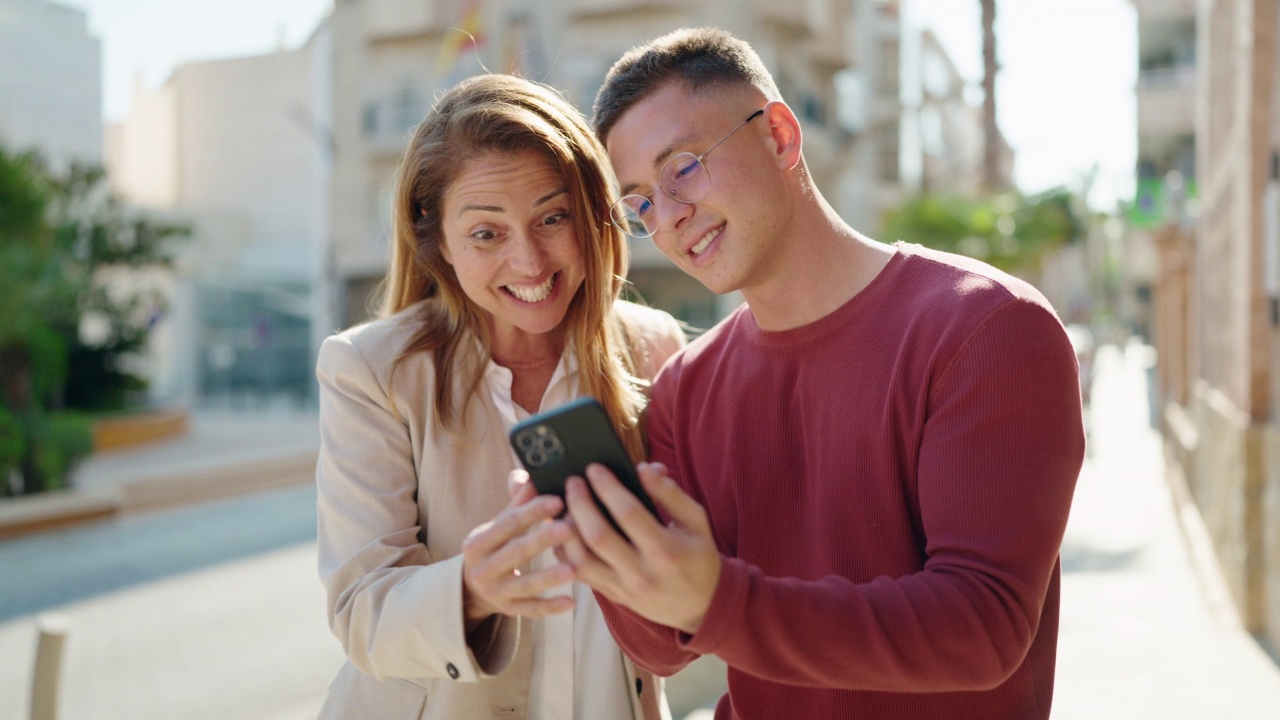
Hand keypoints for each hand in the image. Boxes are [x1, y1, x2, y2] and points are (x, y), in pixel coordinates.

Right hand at [461, 473, 574, 627]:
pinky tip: (570, 602)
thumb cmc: (494, 547)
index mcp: (479, 541)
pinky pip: (531, 609)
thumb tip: (532, 475)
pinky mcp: (508, 610)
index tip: (558, 499)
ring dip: (549, 576)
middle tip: (569, 526)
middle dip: (542, 539)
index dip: (532, 511)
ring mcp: (495, 591)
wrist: (471, 588)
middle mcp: (483, 568)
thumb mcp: (498, 525)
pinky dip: (549, 607)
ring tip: (573, 567)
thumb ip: (517, 502)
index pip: (507, 523)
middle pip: (516, 552)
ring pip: (525, 584)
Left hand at [561, 462, 720, 633]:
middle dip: (580, 504)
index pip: (629, 514)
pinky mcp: (612, 595)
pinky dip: (566, 552)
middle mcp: (641, 573)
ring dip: (566, 530)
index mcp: (665, 550)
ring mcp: (624, 588)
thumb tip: (645, 468)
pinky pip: (580, 574)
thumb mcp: (696, 522)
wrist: (701, 606)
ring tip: (564, 506)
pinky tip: (565, 531)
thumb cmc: (698, 557)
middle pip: (598, 536)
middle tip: (573, 482)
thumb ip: (671, 494)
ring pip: (580, 561)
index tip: (594, 469)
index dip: (608, 488)